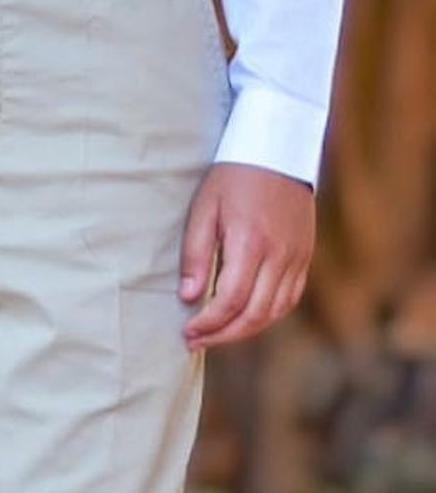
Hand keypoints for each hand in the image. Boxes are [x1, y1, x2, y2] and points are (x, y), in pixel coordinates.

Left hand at [180, 163, 315, 348]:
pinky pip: (289, 299)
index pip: (231, 300)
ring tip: (217, 334)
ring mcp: (297, 259)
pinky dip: (267, 315)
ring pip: (274, 312)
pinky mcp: (305, 258)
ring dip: (245, 330)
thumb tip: (189, 297)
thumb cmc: (233, 176)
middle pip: (255, 315)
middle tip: (196, 341)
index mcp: (251, 242)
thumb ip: (196, 254)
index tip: (187, 331)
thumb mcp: (204, 207)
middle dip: (224, 335)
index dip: (209, 323)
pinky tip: (246, 317)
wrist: (277, 151)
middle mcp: (280, 256)